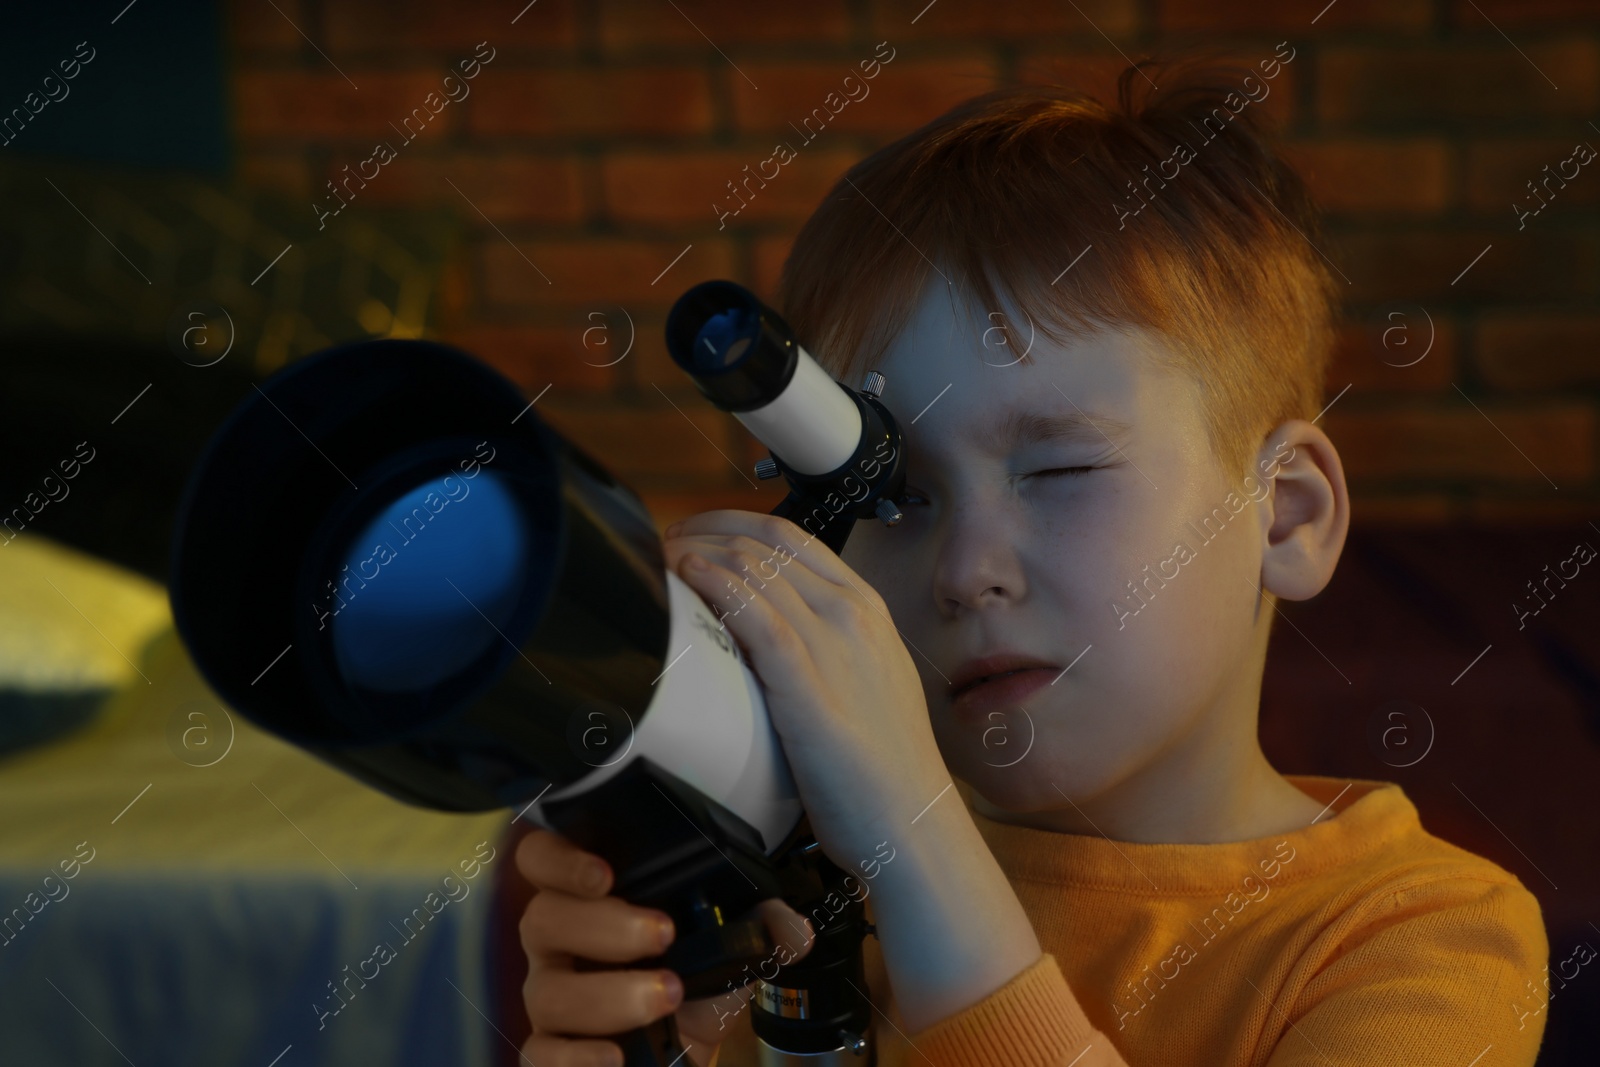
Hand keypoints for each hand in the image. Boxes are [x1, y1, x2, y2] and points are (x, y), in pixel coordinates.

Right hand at [517, 827, 813, 1066]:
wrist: (688, 1054)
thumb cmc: (693, 986)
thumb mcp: (730, 952)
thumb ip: (763, 929)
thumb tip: (793, 931)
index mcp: (592, 902)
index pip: (542, 860)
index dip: (559, 859)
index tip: (604, 873)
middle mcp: (561, 945)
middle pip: (543, 919)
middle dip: (604, 925)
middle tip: (663, 935)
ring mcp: (552, 999)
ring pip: (546, 991)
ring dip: (608, 993)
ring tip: (666, 995)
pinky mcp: (553, 1052)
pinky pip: (541, 1054)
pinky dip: (577, 1058)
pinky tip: (617, 1056)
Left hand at [662, 510, 950, 869]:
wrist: (909, 822)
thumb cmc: (882, 766)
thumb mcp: (862, 679)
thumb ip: (821, 645)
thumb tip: (762, 630)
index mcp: (865, 607)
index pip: (789, 536)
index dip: (730, 523)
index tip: (692, 533)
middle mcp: (850, 613)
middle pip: (763, 543)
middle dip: (702, 532)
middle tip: (660, 546)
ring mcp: (832, 643)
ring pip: (753, 569)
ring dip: (696, 554)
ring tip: (658, 563)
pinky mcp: (806, 683)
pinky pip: (755, 615)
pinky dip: (717, 587)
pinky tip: (690, 580)